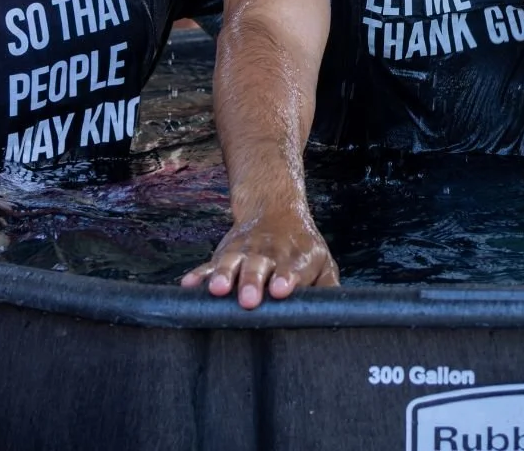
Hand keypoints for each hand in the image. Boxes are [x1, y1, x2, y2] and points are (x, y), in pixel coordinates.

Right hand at [181, 208, 338, 308]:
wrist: (275, 209)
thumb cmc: (302, 248)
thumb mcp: (322, 262)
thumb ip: (329, 287)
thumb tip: (335, 313)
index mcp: (296, 258)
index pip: (292, 269)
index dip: (286, 278)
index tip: (282, 289)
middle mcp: (269, 254)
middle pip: (259, 268)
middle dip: (253, 282)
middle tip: (249, 298)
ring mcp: (244, 254)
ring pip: (231, 264)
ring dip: (224, 276)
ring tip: (217, 289)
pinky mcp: (223, 255)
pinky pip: (208, 265)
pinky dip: (198, 275)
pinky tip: (188, 285)